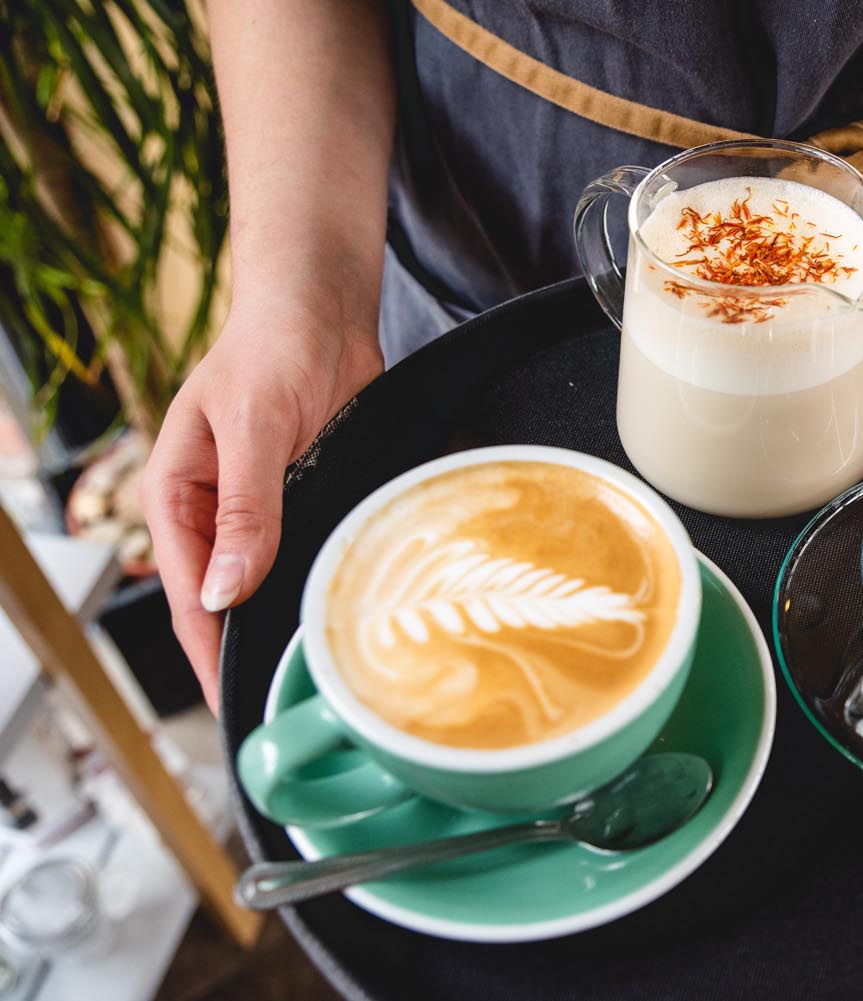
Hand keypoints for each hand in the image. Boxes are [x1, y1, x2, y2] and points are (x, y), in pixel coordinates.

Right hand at [141, 295, 382, 711]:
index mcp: (177, 497)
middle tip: (288, 703)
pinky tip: (347, 612)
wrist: (323, 308)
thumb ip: (246, 509)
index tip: (235, 700)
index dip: (209, 651)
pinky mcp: (309, 498)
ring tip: (320, 673)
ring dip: (291, 618)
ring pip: (272, 581)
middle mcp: (217, 511)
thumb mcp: (253, 429)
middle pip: (228, 599)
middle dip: (250, 649)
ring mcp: (265, 508)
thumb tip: (224, 591)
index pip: (189, 594)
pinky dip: (323, 581)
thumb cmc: (272, 349)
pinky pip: (312, 553)